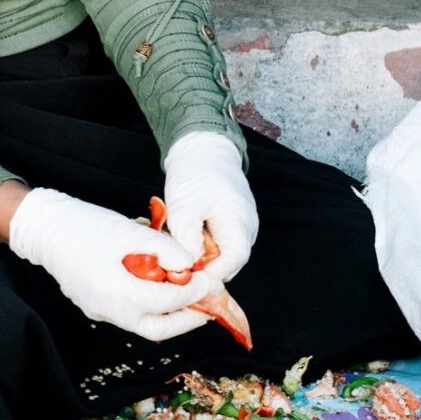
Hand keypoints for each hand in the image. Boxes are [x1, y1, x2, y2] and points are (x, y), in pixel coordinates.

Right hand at [8, 187, 217, 340]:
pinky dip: (150, 306)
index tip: (211, 280)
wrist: (45, 228)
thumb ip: (165, 250)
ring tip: (187, 294)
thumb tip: (190, 266)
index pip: (168, 303)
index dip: (195, 293)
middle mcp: (109, 310)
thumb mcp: (131, 232)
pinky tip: (159, 287)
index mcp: (118, 293)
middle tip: (207, 303)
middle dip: (188, 318)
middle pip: (159, 329)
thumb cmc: (86, 225)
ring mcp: (99, 311)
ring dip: (170, 313)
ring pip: (144, 324)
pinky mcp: (94, 306)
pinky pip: (129, 314)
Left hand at [162, 130, 258, 283]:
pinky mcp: (228, 221)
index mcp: (240, 225)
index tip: (183, 272)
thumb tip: (187, 266)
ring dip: (197, 252)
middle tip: (174, 256)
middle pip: (226, 262)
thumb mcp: (185, 206)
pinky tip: (183, 230)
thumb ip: (187, 240)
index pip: (232, 263)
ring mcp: (239, 225)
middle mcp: (245, 228)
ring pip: (219, 252)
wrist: (202, 146)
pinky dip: (198, 241)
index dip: (208, 273)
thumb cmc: (196, 172)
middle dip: (200, 265)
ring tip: (177, 238)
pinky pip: (215, 241)